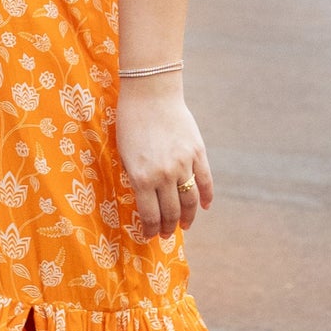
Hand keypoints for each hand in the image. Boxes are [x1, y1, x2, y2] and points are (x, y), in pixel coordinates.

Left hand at [114, 80, 213, 239]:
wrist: (150, 94)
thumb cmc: (130, 122)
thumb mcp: (124, 154)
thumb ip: (135, 177)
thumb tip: (144, 199)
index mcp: (142, 177)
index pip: (149, 214)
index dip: (150, 229)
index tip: (149, 236)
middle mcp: (165, 174)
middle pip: (171, 211)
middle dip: (168, 227)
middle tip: (166, 235)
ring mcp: (184, 164)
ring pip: (190, 200)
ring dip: (188, 218)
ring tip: (184, 226)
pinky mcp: (197, 152)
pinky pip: (205, 181)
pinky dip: (206, 197)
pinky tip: (203, 207)